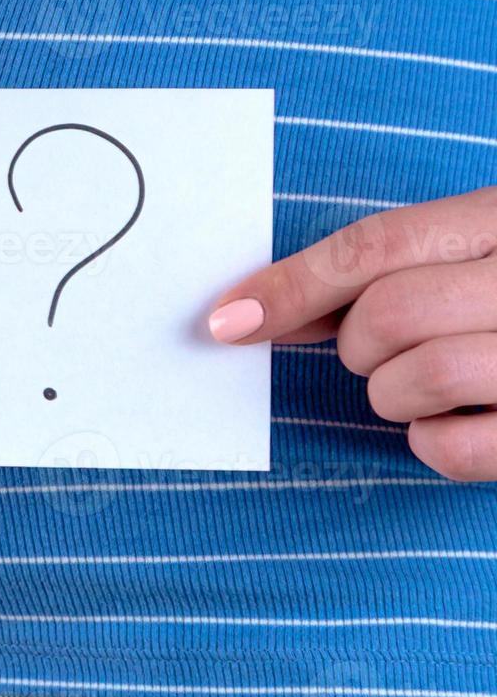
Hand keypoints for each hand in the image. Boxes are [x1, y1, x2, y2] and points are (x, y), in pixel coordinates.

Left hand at [209, 187, 496, 479]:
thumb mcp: (469, 254)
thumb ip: (379, 273)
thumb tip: (253, 310)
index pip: (379, 246)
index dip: (290, 284)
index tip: (227, 320)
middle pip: (388, 314)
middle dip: (358, 344)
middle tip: (385, 349)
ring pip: (418, 379)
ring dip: (392, 393)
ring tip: (426, 383)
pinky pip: (453, 450)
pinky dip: (432, 444)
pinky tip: (459, 421)